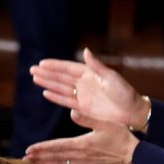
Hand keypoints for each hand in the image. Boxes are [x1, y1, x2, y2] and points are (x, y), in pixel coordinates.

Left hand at [24, 112, 138, 163]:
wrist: (133, 154)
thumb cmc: (121, 137)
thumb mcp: (106, 123)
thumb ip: (88, 118)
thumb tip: (73, 111)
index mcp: (83, 144)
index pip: (58, 146)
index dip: (43, 148)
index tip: (30, 150)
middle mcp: (81, 156)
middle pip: (55, 157)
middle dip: (39, 158)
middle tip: (24, 160)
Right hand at [30, 48, 147, 128]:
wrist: (131, 112)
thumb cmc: (125, 93)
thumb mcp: (111, 77)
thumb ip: (96, 66)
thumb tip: (85, 51)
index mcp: (90, 73)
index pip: (68, 68)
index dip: (55, 66)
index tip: (42, 63)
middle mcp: (84, 83)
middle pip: (61, 77)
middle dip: (47, 73)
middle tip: (32, 69)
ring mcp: (82, 95)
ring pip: (61, 88)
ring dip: (48, 84)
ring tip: (35, 79)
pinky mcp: (83, 108)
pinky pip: (66, 101)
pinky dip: (56, 97)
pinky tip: (46, 93)